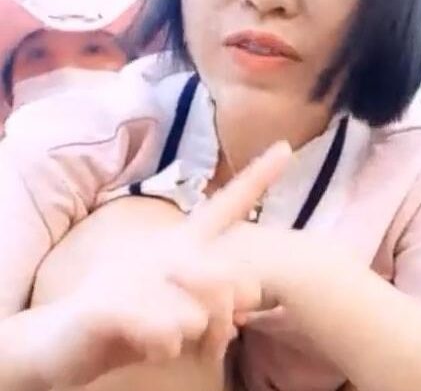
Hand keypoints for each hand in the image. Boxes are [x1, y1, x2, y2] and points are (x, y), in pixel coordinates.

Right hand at [33, 141, 291, 388]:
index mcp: (182, 243)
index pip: (227, 206)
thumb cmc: (132, 321)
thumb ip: (217, 304)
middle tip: (214, 334)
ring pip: (201, 312)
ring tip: (168, 336)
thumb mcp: (181, 311)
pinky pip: (168, 333)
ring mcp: (136, 274)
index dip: (258, 176)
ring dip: (193, 337)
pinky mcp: (109, 305)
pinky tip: (146, 344)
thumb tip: (245, 304)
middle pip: (230, 279)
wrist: (60, 343)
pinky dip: (164, 347)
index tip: (286, 147)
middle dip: (228, 314)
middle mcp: (165, 249)